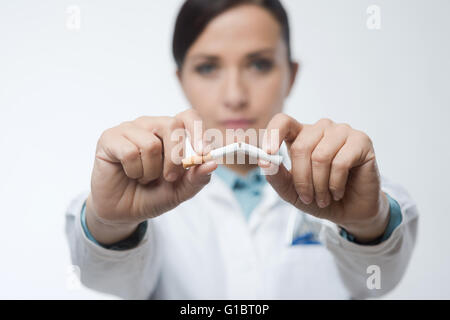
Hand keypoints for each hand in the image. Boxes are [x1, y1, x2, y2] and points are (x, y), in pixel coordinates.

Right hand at [86, 109, 216, 243]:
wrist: (122, 211)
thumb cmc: (151, 195)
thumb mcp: (180, 192)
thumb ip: (197, 178)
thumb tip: (212, 163)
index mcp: (170, 132)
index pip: (188, 116)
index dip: (198, 131)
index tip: (204, 152)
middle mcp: (150, 125)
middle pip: (172, 126)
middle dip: (175, 159)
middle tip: (169, 178)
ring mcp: (129, 129)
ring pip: (151, 144)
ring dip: (150, 171)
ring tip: (143, 177)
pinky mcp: (109, 138)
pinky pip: (130, 152)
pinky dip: (133, 170)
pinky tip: (129, 174)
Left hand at [259, 114, 389, 242]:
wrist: (350, 211)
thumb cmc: (319, 197)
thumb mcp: (290, 191)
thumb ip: (275, 176)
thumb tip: (264, 161)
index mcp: (300, 135)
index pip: (282, 122)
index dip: (273, 133)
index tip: (267, 153)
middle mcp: (321, 129)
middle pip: (301, 146)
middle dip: (301, 179)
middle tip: (307, 198)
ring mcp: (342, 132)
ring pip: (320, 156)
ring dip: (319, 185)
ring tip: (324, 197)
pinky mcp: (361, 141)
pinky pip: (341, 162)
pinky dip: (335, 184)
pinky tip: (338, 191)